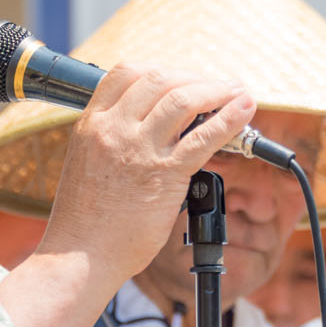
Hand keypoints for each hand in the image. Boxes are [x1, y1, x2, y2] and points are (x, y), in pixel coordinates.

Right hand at [38, 64, 255, 285]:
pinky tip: (245, 110)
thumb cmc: (85, 220)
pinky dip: (230, 119)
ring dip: (217, 91)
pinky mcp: (164, 174)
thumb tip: (152, 128)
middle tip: (218, 87)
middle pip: (161, 79)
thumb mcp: (87, 162)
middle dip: (196, 78)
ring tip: (237, 94)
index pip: (127, 72)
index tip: (183, 80)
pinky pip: (204, 137)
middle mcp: (113, 129)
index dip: (163, 70)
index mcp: (92, 124)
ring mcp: (139, 150)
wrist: (80, 256)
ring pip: (184, 100)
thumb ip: (113, 139)